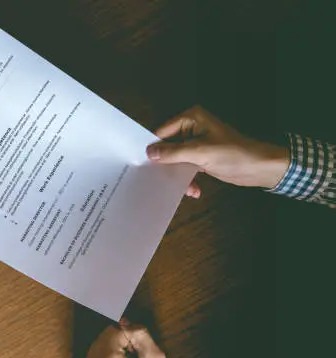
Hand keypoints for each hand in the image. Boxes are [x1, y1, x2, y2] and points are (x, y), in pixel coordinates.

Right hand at [147, 106, 289, 197]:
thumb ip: (173, 152)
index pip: (162, 131)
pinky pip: (186, 168)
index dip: (153, 147)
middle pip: (167, 146)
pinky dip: (188, 179)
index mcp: (191, 119)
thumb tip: (149, 153)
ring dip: (178, 175)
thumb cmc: (233, 154)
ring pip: (176, 159)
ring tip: (183, 189)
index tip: (143, 164)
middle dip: (165, 164)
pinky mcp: (202, 158)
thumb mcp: (200, 152)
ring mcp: (196, 144)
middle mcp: (192, 128)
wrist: (261, 168)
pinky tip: (195, 190)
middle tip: (156, 179)